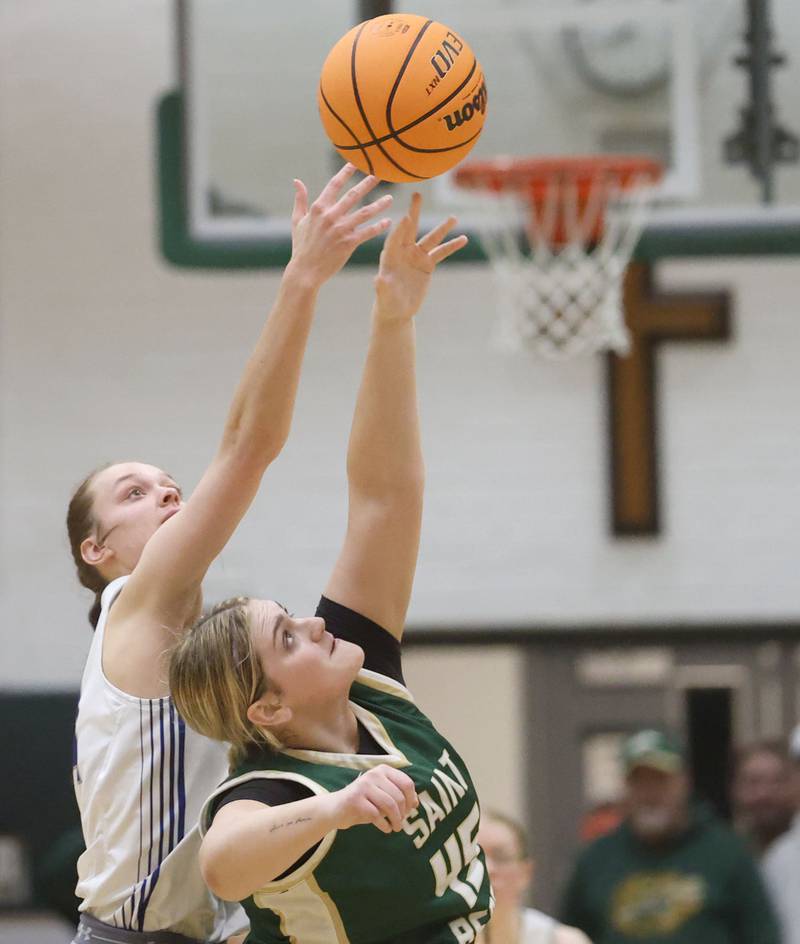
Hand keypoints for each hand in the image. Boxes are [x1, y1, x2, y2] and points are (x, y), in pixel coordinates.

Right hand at [288, 164, 392, 287]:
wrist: (305, 271)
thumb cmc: (301, 246)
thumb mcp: (297, 221)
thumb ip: (300, 200)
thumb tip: (297, 181)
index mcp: (318, 208)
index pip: (334, 185)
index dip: (345, 172)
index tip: (356, 163)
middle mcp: (331, 216)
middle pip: (353, 195)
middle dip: (368, 183)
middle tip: (380, 174)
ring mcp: (341, 229)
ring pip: (364, 213)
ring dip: (379, 204)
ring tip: (390, 197)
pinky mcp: (349, 243)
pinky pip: (367, 232)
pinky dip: (378, 227)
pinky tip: (388, 221)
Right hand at [330, 765, 417, 834]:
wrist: (336, 809)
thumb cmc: (364, 802)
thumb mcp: (382, 795)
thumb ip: (398, 794)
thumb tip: (416, 802)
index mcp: (383, 770)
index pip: (406, 783)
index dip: (411, 799)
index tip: (410, 810)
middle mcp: (373, 774)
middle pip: (398, 796)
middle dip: (403, 812)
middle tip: (401, 822)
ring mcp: (363, 786)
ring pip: (389, 805)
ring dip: (396, 820)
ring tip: (396, 827)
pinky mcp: (355, 800)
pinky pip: (377, 815)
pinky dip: (385, 825)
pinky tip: (386, 828)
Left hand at [374, 192, 467, 321]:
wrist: (397, 310)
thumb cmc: (387, 302)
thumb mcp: (384, 295)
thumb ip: (382, 286)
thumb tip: (378, 279)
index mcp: (390, 256)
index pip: (395, 239)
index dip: (401, 229)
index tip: (406, 216)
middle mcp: (403, 251)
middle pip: (410, 229)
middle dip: (414, 212)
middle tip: (418, 194)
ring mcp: (417, 256)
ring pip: (430, 239)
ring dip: (442, 229)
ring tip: (454, 218)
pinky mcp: (427, 264)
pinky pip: (441, 253)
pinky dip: (452, 246)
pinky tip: (464, 239)